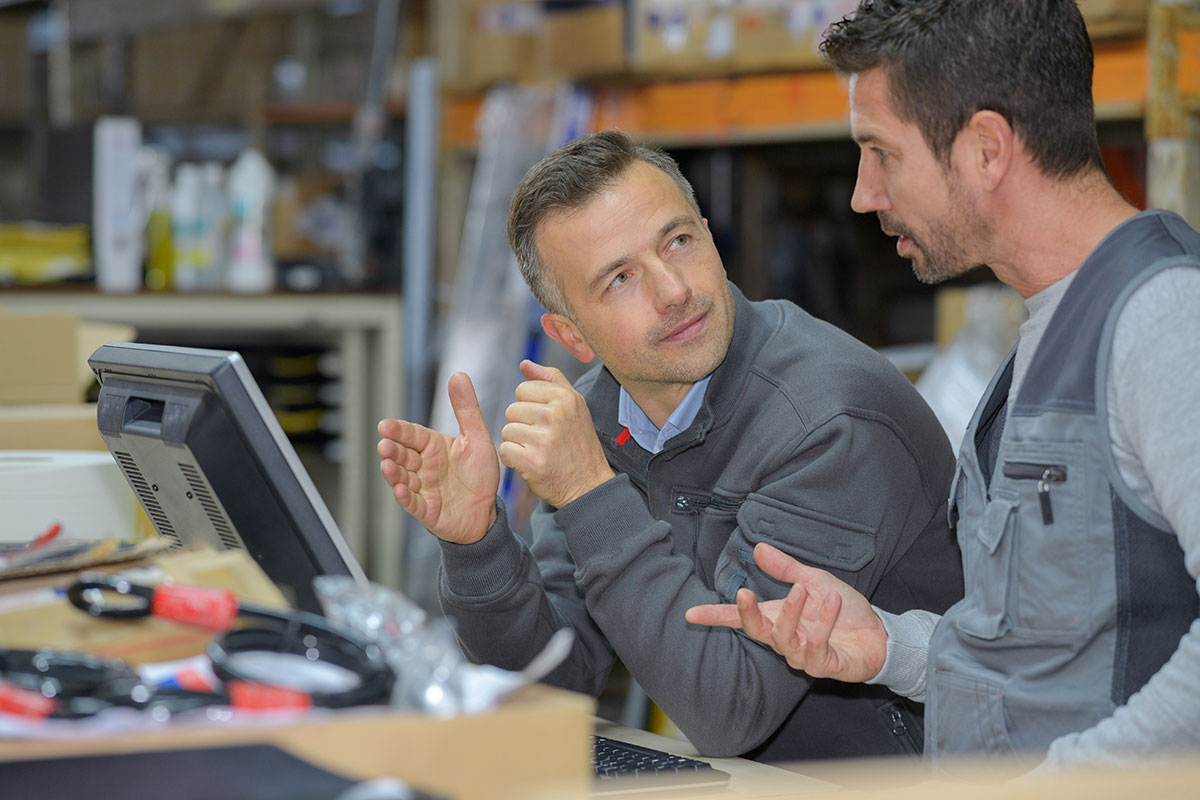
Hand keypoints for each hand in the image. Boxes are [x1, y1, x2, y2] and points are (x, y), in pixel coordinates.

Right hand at [377, 372, 498, 543]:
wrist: (487, 511)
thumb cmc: (479, 475)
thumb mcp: (477, 438)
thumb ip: (466, 409)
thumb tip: (458, 375)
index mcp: (434, 448)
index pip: (412, 435)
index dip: (399, 431)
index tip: (385, 425)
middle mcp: (424, 467)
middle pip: (403, 456)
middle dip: (392, 451)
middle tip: (384, 445)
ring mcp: (423, 489)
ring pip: (402, 478)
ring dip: (393, 472)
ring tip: (387, 464)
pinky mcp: (427, 511)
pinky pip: (413, 503)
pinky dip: (405, 497)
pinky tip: (399, 489)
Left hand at [498, 360, 615, 507]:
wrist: (588, 484)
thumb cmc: (579, 443)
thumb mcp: (574, 405)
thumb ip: (549, 379)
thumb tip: (525, 364)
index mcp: (565, 397)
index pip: (523, 389)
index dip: (530, 406)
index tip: (546, 421)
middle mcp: (555, 414)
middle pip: (512, 409)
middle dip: (522, 425)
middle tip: (543, 439)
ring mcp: (543, 438)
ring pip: (507, 430)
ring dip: (518, 443)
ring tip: (538, 450)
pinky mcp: (532, 461)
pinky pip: (505, 450)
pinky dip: (513, 459)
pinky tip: (531, 462)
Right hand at [685, 542, 887, 682]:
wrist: (878, 635)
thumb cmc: (843, 611)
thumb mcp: (814, 581)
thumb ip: (786, 569)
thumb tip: (758, 548)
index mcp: (778, 617)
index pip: (740, 619)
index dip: (715, 617)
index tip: (690, 613)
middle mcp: (785, 638)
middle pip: (756, 631)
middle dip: (747, 614)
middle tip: (743, 593)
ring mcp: (803, 655)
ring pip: (784, 639)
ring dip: (792, 612)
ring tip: (804, 589)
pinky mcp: (824, 666)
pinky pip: (816, 646)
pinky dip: (824, 621)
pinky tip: (834, 601)